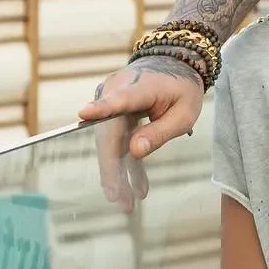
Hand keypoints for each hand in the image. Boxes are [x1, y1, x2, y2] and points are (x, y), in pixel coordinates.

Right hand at [79, 56, 205, 205]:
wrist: (174, 65)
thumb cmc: (181, 88)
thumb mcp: (184, 112)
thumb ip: (160, 131)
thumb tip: (135, 151)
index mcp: (140, 86)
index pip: (120, 99)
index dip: (102, 108)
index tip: (84, 113)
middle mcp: (117, 92)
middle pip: (109, 134)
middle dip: (112, 169)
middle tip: (118, 198)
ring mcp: (110, 103)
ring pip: (108, 143)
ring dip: (116, 173)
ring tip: (125, 203)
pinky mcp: (111, 115)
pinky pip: (115, 142)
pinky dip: (124, 165)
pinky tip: (134, 189)